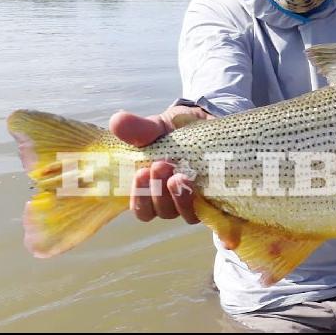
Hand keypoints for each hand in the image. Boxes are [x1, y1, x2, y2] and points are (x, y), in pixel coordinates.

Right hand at [109, 105, 214, 223]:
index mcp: (153, 189)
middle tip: (160, 166)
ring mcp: (197, 199)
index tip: (141, 173)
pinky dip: (205, 199)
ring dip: (180, 196)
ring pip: (186, 213)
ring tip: (180, 175)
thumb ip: (138, 129)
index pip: (142, 209)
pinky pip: (213, 207)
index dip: (139, 197)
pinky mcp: (219, 195)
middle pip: (162, 211)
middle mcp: (174, 200)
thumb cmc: (177, 131)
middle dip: (158, 192)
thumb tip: (117, 121)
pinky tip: (201, 183)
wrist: (211, 122)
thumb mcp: (157, 127)